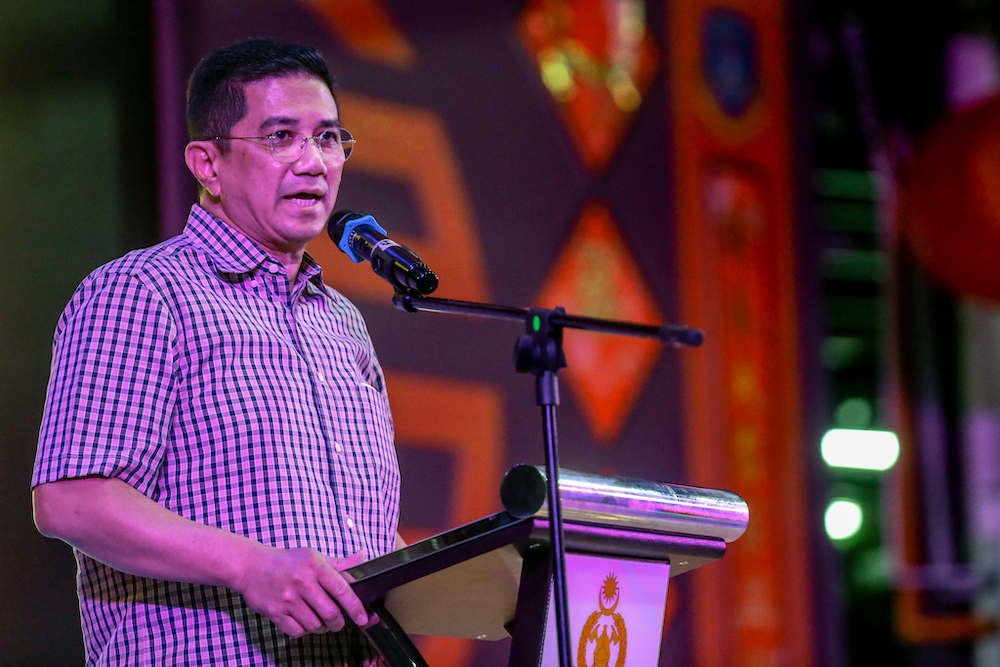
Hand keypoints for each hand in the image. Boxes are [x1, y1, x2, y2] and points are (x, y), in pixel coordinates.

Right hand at [235, 546, 371, 637]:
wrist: (251, 566)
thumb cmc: (286, 562)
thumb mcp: (313, 557)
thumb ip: (339, 563)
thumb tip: (362, 558)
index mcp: (315, 566)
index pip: (341, 589)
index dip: (355, 606)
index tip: (364, 618)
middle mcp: (302, 582)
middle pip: (330, 612)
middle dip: (339, 622)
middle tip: (339, 622)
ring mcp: (288, 598)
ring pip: (315, 625)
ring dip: (322, 627)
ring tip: (321, 621)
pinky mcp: (275, 612)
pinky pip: (297, 631)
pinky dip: (304, 631)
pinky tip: (304, 622)